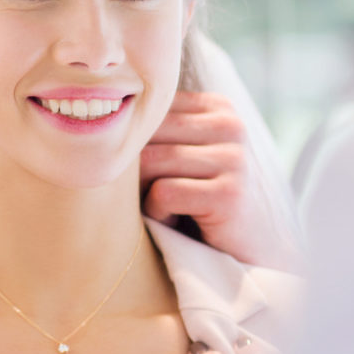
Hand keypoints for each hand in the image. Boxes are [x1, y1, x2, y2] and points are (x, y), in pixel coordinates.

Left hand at [140, 92, 298, 269]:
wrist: (252, 246)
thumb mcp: (186, 155)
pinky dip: (157, 212)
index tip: (145, 170)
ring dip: (144, 192)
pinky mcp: (228, 194)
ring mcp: (233, 159)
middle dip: (134, 167)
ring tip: (162, 207)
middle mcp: (230, 125)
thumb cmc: (204, 198)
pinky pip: (164, 193)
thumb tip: (100, 122)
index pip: (149, 110)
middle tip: (144, 193)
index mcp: (218, 107)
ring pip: (152, 161)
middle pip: (147, 132)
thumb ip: (158, 131)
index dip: (134, 142)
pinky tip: (172, 220)